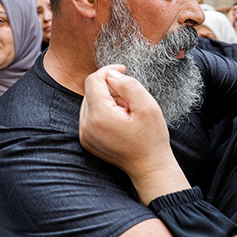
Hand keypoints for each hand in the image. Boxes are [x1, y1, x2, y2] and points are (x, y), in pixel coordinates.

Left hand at [80, 65, 189, 203]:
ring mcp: (85, 135)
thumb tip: (111, 75)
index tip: (124, 70)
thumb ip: (128, 85)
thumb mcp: (147, 106)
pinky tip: (120, 122)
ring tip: (127, 112)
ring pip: (90, 102)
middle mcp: (86, 126)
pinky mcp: (87, 141)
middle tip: (131, 100)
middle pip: (91, 91)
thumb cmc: (152, 138)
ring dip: (107, 100)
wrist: (149, 167)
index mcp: (100, 116)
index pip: (93, 80)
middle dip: (110, 88)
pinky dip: (103, 112)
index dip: (108, 71)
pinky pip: (90, 116)